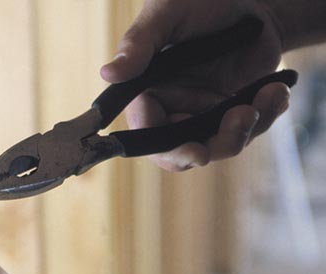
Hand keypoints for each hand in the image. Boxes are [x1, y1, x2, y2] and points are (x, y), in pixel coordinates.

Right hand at [101, 0, 290, 170]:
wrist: (251, 1)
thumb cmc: (201, 0)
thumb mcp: (167, 15)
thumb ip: (138, 45)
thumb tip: (108, 73)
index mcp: (148, 90)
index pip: (146, 130)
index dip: (164, 146)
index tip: (193, 148)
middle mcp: (173, 107)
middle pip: (179, 150)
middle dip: (205, 148)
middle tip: (225, 133)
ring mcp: (204, 112)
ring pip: (217, 146)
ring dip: (242, 132)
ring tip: (262, 99)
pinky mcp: (234, 110)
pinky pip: (248, 130)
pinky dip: (266, 116)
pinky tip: (275, 91)